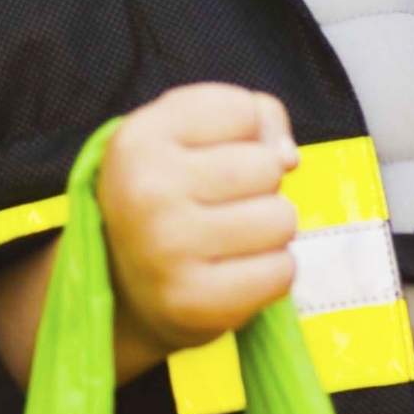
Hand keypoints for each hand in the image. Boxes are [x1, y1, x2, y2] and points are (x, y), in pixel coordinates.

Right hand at [101, 83, 302, 372]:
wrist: (126, 284)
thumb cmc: (172, 193)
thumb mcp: (190, 134)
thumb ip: (254, 117)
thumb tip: (288, 158)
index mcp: (138, 138)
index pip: (244, 112)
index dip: (243, 133)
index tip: (210, 156)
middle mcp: (146, 191)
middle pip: (267, 167)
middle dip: (260, 184)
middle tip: (222, 204)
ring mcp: (167, 250)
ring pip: (282, 220)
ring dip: (269, 229)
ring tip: (231, 237)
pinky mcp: (194, 301)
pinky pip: (282, 271)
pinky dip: (271, 271)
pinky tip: (236, 270)